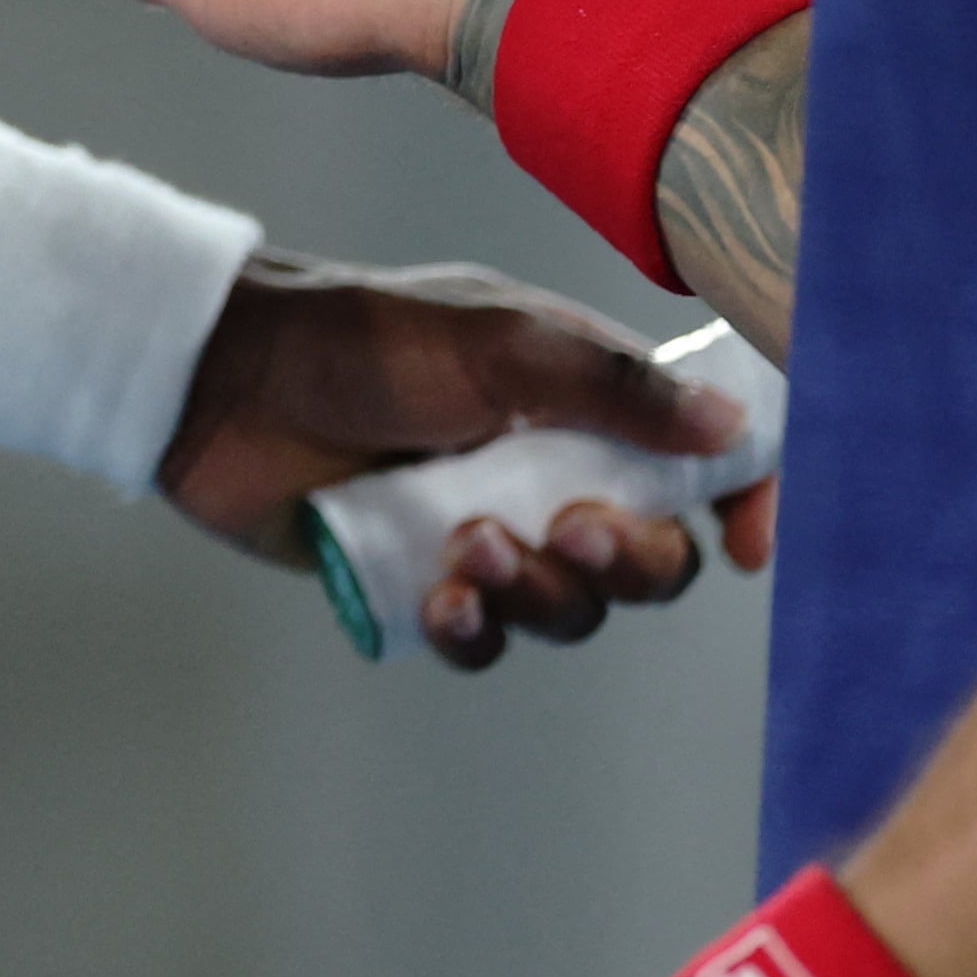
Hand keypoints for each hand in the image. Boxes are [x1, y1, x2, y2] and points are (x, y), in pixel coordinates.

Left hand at [161, 253, 778, 670]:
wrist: (226, 381)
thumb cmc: (358, 337)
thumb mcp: (497, 342)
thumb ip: (613, 388)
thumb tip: (731, 426)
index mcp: (579, 397)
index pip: (695, 456)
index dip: (740, 500)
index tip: (751, 544)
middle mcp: (545, 467)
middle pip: (649, 555)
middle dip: (629, 561)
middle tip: (573, 534)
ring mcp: (487, 528)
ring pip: (571, 608)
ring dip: (538, 592)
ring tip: (469, 549)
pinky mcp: (424, 580)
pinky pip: (487, 640)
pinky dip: (475, 630)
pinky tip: (440, 598)